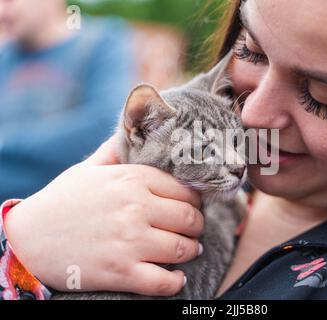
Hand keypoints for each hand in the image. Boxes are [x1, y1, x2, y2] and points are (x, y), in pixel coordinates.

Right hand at [3, 135, 202, 295]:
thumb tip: (133, 132)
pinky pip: (165, 282)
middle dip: (197, 226)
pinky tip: (176, 277)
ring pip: (184, 249)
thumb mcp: (89, 169)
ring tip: (189, 250)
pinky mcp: (121, 272)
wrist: (28, 239)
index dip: (195, 201)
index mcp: (133, 180)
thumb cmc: (62, 201)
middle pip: (190, 219)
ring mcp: (130, 242)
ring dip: (191, 251)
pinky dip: (176, 282)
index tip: (192, 208)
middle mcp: (136, 208)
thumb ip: (115, 151)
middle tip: (193, 230)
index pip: (185, 191)